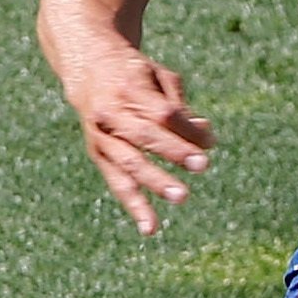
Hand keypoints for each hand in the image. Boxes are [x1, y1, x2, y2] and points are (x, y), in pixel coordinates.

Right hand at [62, 41, 213, 235]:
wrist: (88, 69)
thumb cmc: (135, 74)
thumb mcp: (160, 77)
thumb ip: (181, 105)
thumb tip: (205, 134)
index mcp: (129, 88)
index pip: (163, 111)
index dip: (187, 128)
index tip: (210, 142)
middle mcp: (111, 113)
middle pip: (144, 135)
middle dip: (174, 151)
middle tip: (202, 165)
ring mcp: (102, 136)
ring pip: (128, 163)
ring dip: (156, 182)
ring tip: (182, 197)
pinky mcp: (98, 155)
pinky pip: (118, 182)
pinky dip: (134, 205)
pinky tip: (151, 228)